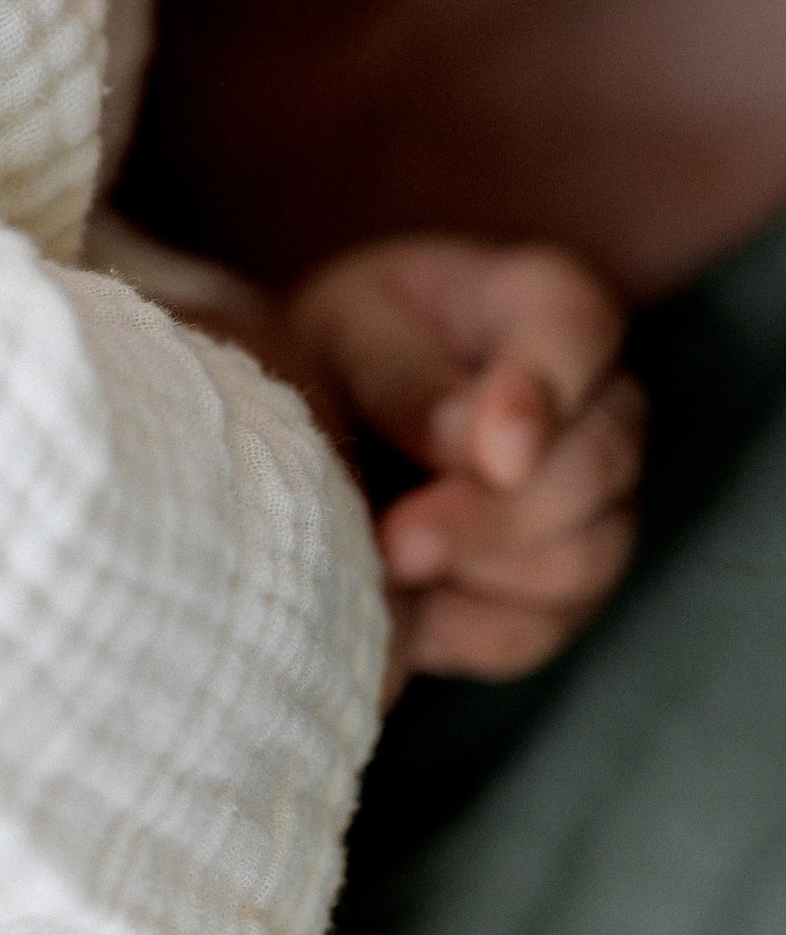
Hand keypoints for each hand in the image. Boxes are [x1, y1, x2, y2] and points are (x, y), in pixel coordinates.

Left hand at [284, 236, 644, 680]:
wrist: (329, 418)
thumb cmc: (346, 348)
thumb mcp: (348, 332)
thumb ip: (407, 379)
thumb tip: (472, 449)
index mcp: (549, 304)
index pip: (579, 333)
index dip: (541, 399)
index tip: (495, 456)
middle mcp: (604, 404)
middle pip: (595, 468)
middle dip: (492, 515)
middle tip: (397, 541)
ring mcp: (602, 504)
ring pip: (580, 559)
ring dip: (474, 572)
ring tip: (381, 561)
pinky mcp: (568, 590)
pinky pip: (535, 629)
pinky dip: (460, 630)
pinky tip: (398, 606)